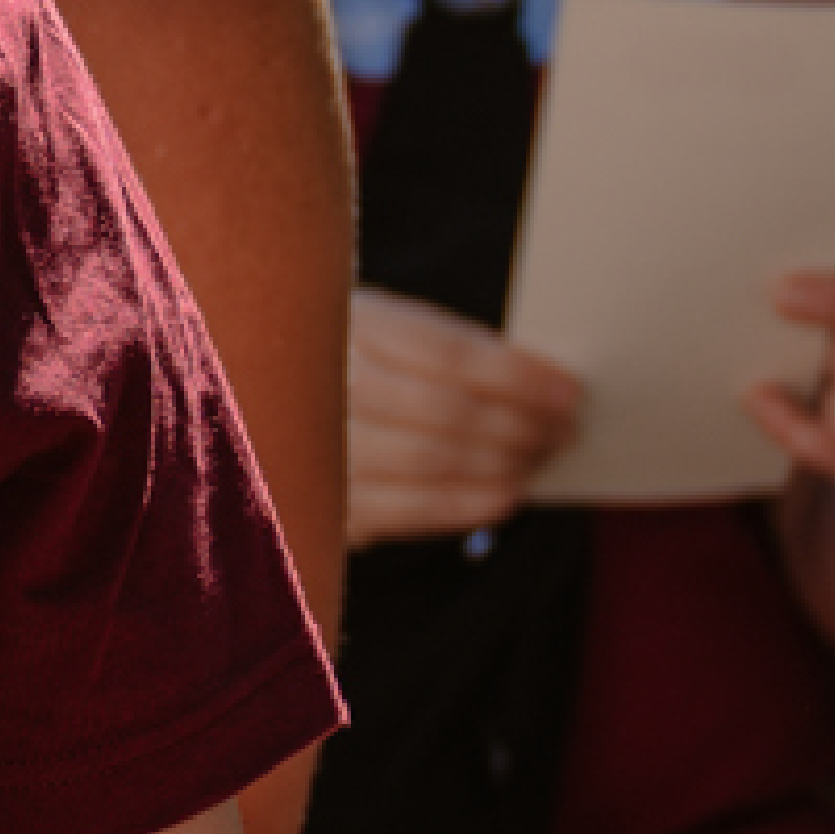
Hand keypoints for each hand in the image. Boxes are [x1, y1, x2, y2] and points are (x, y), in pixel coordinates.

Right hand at [345, 282, 583, 549]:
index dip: (518, 375)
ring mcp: (322, 447)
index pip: (449, 352)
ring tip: (540, 458)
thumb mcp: (382, 329)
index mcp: (347, 324)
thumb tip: (540, 383)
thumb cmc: (346, 361)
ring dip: (504, 463)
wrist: (266, 412)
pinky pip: (415, 509)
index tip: (569, 391)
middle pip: (449, 410)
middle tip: (565, 429)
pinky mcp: (330, 503)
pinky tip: (507, 494)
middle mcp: (327, 383)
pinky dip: (472, 503)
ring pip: (435, 461)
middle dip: (522, 423)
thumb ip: (447, 349)